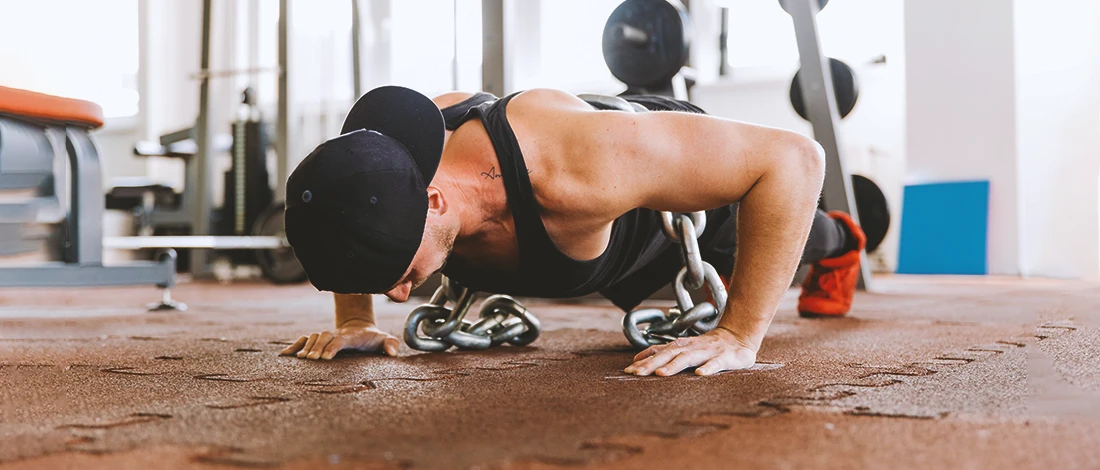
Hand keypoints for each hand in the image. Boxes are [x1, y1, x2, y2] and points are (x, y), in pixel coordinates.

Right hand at [279, 320, 400, 359]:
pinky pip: (304, 340)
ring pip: (313, 338)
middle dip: (317, 347)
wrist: (360, 328)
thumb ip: (390, 344)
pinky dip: (294, 346)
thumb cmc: (373, 339)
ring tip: (300, 359)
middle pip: (324, 338)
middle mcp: (337, 334)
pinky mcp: (318, 340)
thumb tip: (393, 351)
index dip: (334, 347)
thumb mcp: (385, 340)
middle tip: (311, 360)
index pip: (342, 340)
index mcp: (352, 336)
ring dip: (306, 347)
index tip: (326, 357)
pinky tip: (284, 355)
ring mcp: (326, 336)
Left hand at [623, 328, 756, 375]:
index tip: (629, 370)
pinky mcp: (724, 358)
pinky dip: (708, 367)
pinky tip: (700, 374)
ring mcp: (707, 352)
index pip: (659, 352)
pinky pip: (716, 363)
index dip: (645, 361)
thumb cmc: (707, 347)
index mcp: (681, 346)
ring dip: (674, 365)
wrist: (737, 337)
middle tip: (637, 373)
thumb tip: (637, 360)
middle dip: (652, 363)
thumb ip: (663, 353)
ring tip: (661, 374)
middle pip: (669, 354)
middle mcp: (692, 347)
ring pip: (689, 358)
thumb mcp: (683, 348)